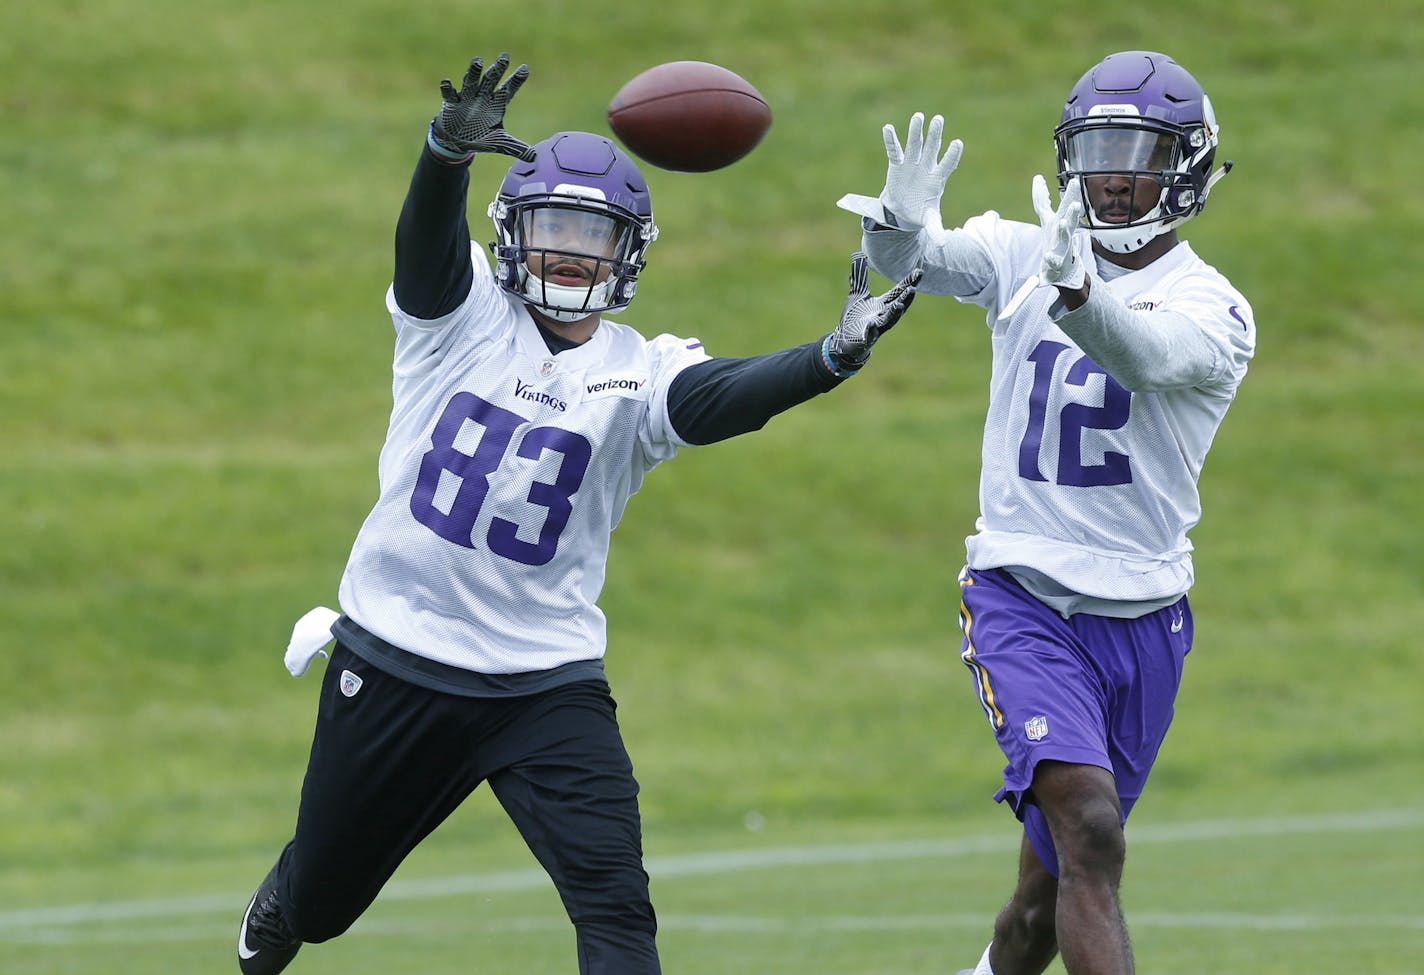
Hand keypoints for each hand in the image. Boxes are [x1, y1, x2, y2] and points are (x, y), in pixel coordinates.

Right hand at [429, 53, 534, 161]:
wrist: (457, 141)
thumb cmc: (480, 137)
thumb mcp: (499, 143)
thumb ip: (515, 147)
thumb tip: (534, 157)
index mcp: (496, 104)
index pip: (508, 89)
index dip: (516, 80)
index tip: (525, 69)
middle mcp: (482, 97)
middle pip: (491, 80)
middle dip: (497, 69)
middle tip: (504, 57)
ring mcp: (467, 98)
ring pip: (471, 82)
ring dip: (474, 72)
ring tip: (478, 61)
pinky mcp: (452, 104)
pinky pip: (449, 94)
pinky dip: (447, 89)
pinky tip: (446, 82)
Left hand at [822, 252, 921, 375]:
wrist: (844, 340)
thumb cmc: (855, 317)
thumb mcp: (857, 294)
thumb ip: (859, 276)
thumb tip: (859, 254)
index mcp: (883, 304)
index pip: (898, 291)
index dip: (909, 282)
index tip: (919, 271)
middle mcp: (883, 315)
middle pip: (898, 305)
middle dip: (906, 297)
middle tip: (913, 287)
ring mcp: (876, 327)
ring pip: (888, 321)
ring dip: (894, 313)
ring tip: (899, 304)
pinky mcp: (865, 338)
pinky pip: (869, 334)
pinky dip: (871, 329)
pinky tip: (872, 324)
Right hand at [880, 113, 962, 230]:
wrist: (903, 212)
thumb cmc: (920, 213)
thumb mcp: (929, 221)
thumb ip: (936, 229)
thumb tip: (943, 244)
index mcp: (937, 179)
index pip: (947, 164)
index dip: (952, 155)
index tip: (957, 143)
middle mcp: (926, 167)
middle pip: (932, 148)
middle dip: (934, 135)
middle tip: (938, 119)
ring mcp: (912, 164)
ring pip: (915, 144)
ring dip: (916, 131)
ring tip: (918, 116)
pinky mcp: (897, 165)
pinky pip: (894, 150)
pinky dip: (891, 139)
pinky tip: (888, 128)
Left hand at [1032, 174, 1086, 289]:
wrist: (1061, 268)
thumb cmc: (1054, 239)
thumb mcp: (1047, 217)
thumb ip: (1042, 199)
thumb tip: (1038, 177)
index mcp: (1061, 220)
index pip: (1065, 205)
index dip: (1071, 193)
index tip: (1075, 180)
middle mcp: (1063, 233)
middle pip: (1069, 220)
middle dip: (1072, 211)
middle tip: (1076, 203)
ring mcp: (1061, 248)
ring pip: (1065, 238)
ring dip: (1064, 230)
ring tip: (1062, 222)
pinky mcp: (1056, 262)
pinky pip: (1054, 261)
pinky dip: (1051, 259)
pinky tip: (1048, 256)